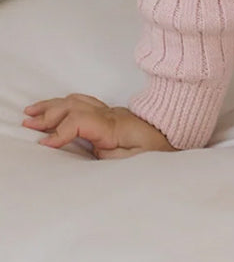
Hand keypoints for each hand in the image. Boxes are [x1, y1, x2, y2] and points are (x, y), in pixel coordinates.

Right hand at [22, 93, 176, 158]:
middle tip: (28, 124)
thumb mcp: (138, 160)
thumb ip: (113, 156)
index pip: (80, 121)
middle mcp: (109, 113)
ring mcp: (109, 111)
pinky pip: (83, 102)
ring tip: (31, 112)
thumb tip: (94, 150)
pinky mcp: (109, 114)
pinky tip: (53, 107)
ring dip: (52, 106)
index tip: (45, 144)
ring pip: (76, 101)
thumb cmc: (159, 151)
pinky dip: (64, 103)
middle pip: (73, 106)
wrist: (177, 134)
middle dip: (48, 115)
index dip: (61, 131)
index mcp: (114, 125)